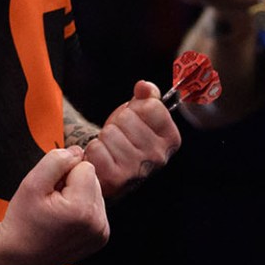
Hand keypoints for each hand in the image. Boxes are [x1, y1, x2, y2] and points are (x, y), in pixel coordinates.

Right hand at [0, 147, 108, 264]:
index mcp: (82, 210)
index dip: (64, 173)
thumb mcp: (32, 183)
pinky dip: (83, 209)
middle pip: (93, 179)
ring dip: (78, 196)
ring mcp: (100, 233)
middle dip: (73, 184)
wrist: (18, 254)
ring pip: (96, 192)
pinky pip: (97, 208)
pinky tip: (66, 220)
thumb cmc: (22, 220)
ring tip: (58, 212)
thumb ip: (56, 160)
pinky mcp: (101, 238)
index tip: (50, 191)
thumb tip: (77, 151)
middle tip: (52, 202)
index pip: (85, 167)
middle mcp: (97, 224)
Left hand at [84, 81, 183, 196]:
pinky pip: (97, 149)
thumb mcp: (141, 112)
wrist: (111, 165)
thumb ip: (148, 95)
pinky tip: (102, 158)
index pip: (150, 107)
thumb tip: (144, 86)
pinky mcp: (116, 179)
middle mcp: (159, 157)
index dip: (136, 108)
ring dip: (105, 137)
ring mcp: (138, 170)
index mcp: (171, 139)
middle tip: (120, 135)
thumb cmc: (128, 137)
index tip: (135, 120)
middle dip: (118, 122)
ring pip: (110, 133)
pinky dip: (94, 150)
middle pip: (127, 119)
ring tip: (111, 147)